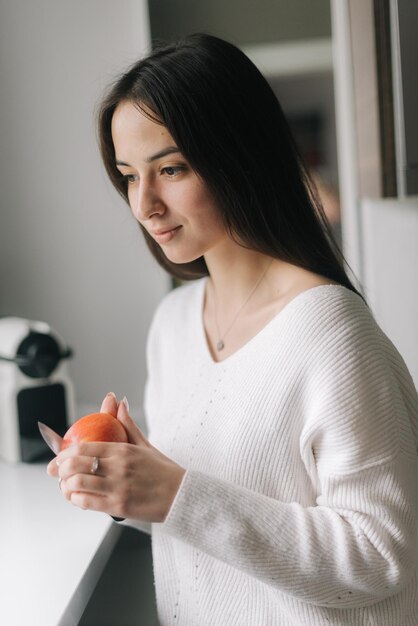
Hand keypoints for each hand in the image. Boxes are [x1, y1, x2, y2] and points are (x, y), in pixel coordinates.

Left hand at [47, 393, 184, 521]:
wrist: (181, 495)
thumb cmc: (162, 470)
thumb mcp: (145, 444)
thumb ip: (128, 424)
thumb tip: (118, 402)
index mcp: (123, 450)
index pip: (83, 448)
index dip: (63, 453)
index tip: (57, 458)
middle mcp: (118, 467)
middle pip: (75, 465)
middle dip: (59, 470)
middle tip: (55, 473)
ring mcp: (117, 487)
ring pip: (78, 484)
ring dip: (65, 487)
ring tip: (66, 487)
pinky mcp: (119, 506)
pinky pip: (87, 503)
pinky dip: (77, 500)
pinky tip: (78, 498)